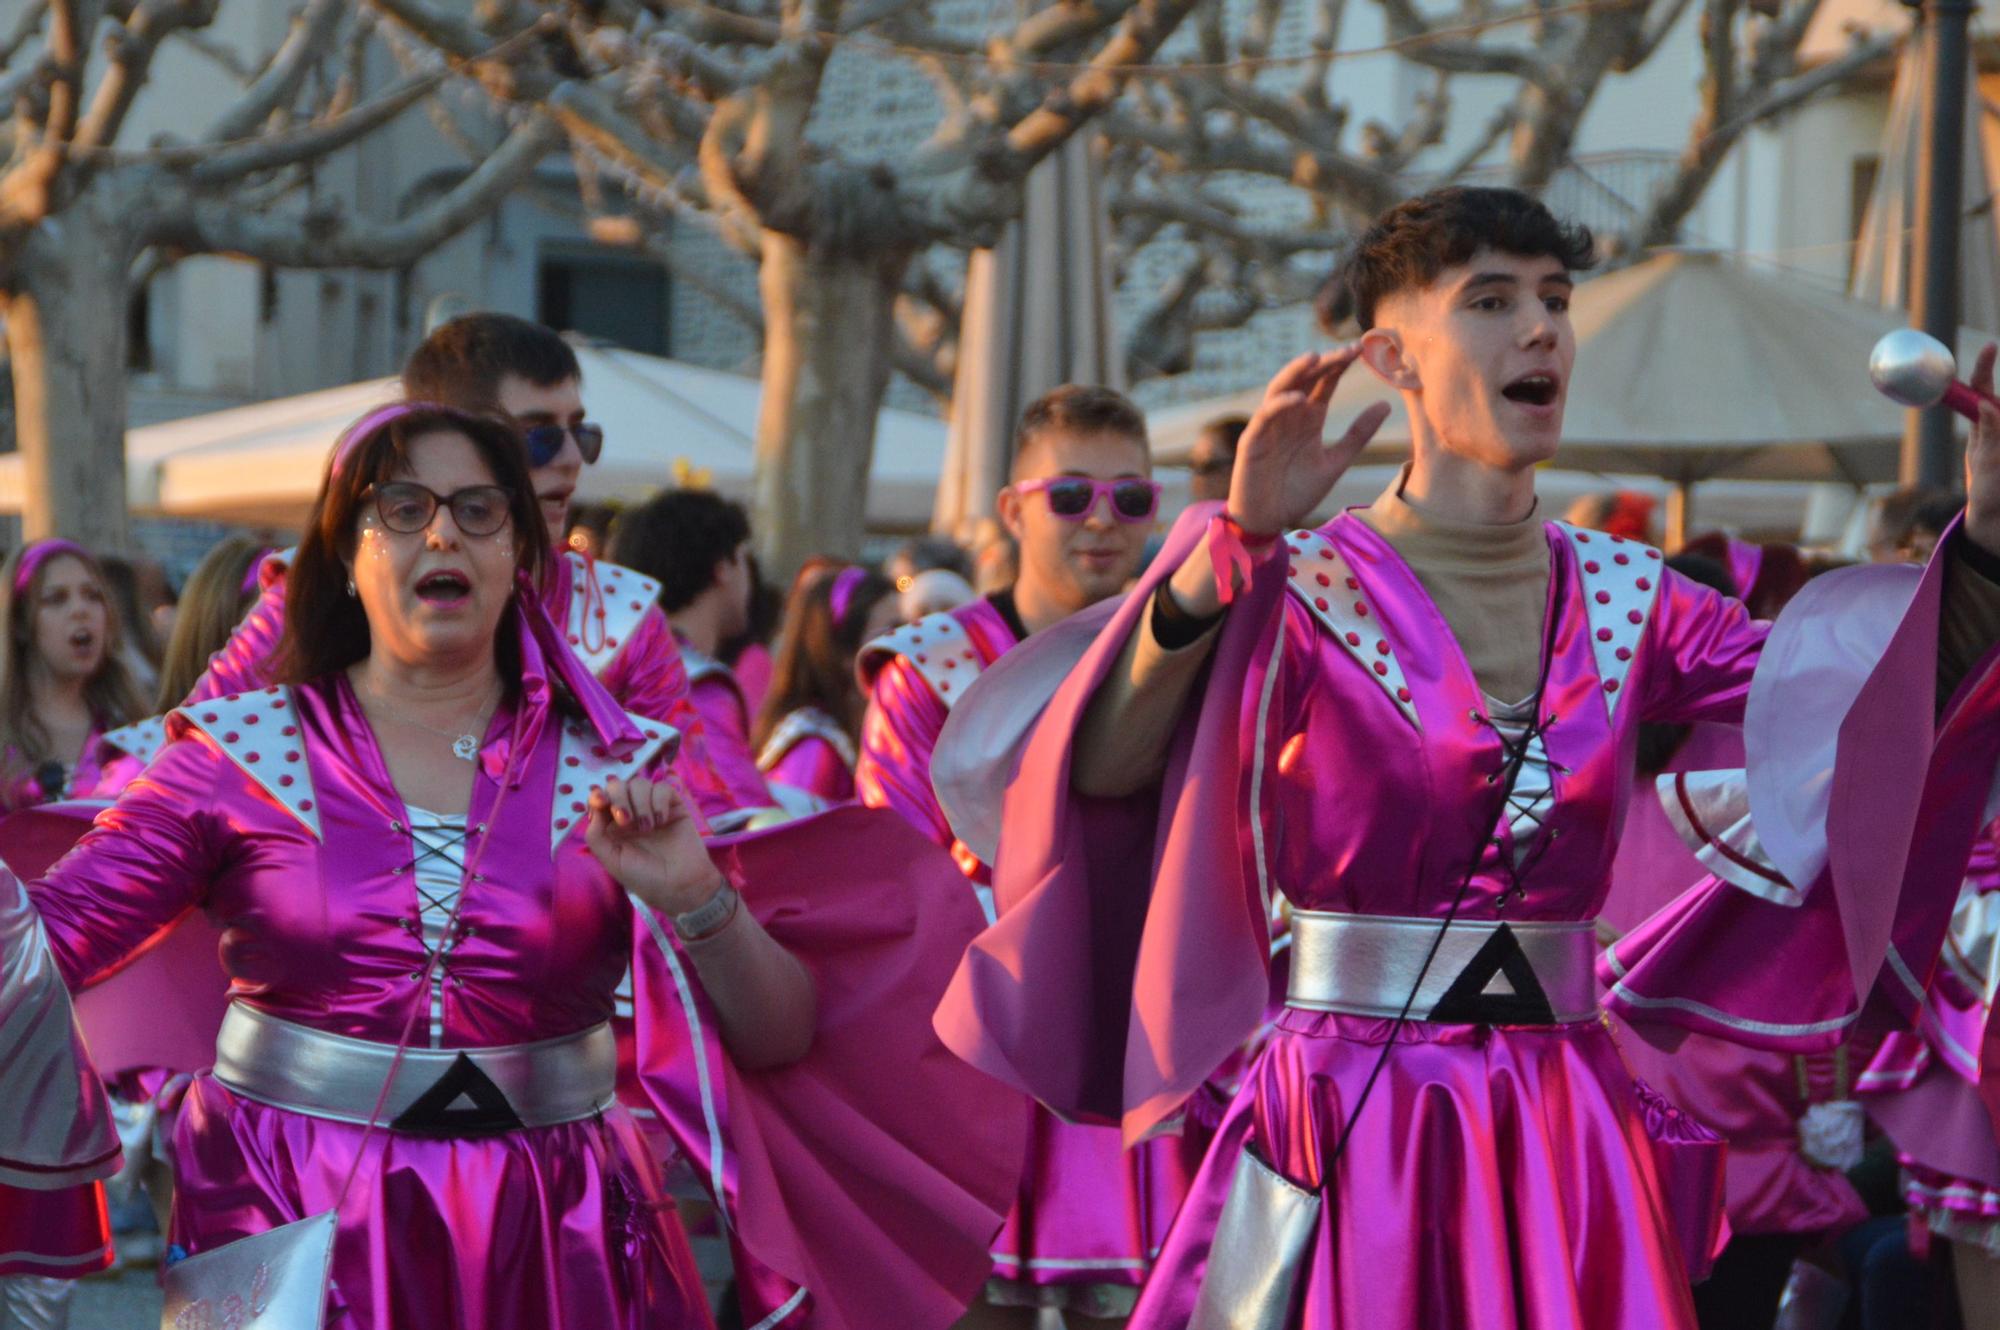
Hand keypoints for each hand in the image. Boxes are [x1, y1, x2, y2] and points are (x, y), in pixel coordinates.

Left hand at [585, 776, 724, 915]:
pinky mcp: (674, 805)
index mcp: (612, 826)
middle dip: (618, 798)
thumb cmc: (644, 877)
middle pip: (618, 785)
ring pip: (640, 783)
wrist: (679, 885)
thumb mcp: (611, 860)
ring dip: (640, 803)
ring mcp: (652, 807)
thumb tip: (594, 808)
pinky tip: (662, 821)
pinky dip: (659, 801)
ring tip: (648, 828)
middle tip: (626, 821)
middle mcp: (631, 813)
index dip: (598, 795)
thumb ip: (595, 835)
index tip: (600, 802)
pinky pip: (663, 787)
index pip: (600, 799)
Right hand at [1227, 346, 1392, 536]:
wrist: (1269, 520)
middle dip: (1325, 363)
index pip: (1325, 382)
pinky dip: (1280, 405)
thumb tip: (1387, 404)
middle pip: (1306, 379)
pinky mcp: (1253, 440)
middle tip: (1348, 350)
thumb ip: (1358, 434)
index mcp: (1310, 417)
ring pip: (1281, 389)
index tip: (1362, 349)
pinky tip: (1298, 398)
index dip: (1341, 365)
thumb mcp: (1336, 461)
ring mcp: (1270, 425)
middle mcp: (1290, 415)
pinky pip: (1265, 416)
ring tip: (1315, 358)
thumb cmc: (1298, 491)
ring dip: (1296, 372)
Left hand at [1966, 344, 1999, 556]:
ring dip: (1999, 437)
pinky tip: (1998, 461)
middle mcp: (1999, 422)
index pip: (1982, 387)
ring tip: (1996, 461)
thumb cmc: (1987, 489)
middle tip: (1993, 418)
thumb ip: (1990, 432)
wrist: (1999, 518)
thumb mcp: (1986, 461)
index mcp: (1984, 423)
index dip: (1985, 365)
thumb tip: (1986, 402)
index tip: (1992, 347)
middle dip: (1996, 403)